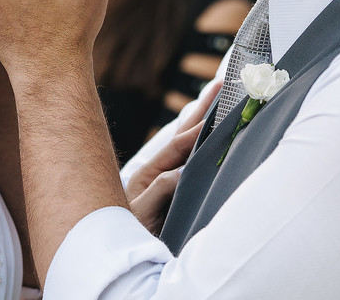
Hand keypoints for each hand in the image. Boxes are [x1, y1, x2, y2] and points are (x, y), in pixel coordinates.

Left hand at [126, 79, 220, 234]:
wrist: (118, 255)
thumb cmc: (125, 235)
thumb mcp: (141, 214)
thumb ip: (160, 192)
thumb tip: (182, 171)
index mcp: (149, 173)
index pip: (179, 145)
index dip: (199, 128)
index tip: (219, 111)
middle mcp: (157, 172)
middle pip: (183, 134)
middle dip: (202, 109)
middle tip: (221, 84)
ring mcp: (164, 180)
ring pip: (187, 144)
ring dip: (202, 121)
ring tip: (218, 98)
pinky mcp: (171, 191)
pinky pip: (189, 161)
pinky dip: (200, 143)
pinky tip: (210, 133)